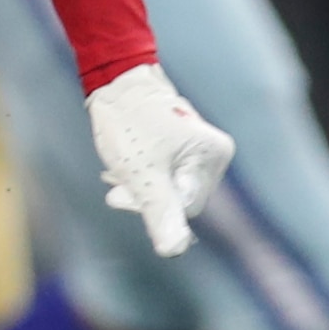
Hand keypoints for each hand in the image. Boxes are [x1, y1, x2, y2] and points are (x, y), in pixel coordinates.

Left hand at [86, 61, 233, 257]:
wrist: (113, 77)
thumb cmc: (128, 122)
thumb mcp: (141, 174)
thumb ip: (160, 212)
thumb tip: (174, 252)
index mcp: (213, 157)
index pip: (185, 207)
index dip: (149, 207)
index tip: (117, 194)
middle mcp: (215, 153)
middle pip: (179, 197)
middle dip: (144, 195)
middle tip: (114, 181)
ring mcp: (200, 148)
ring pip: (169, 186)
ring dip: (139, 185)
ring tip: (117, 169)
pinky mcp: (184, 145)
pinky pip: (167, 173)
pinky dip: (143, 174)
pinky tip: (124, 164)